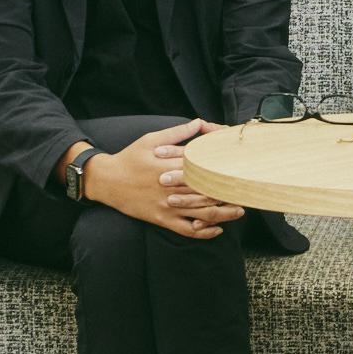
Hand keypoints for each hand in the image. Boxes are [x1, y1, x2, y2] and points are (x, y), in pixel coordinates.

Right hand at [85, 120, 246, 238]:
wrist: (106, 180)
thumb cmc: (129, 157)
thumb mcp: (149, 139)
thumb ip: (176, 133)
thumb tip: (198, 121)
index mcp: (169, 166)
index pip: (202, 169)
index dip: (222, 171)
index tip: (238, 170)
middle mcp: (170, 188)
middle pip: (206, 192)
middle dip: (228, 194)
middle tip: (246, 192)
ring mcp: (166, 206)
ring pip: (200, 213)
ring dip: (222, 214)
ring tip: (239, 211)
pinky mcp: (161, 219)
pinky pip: (185, 230)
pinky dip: (203, 232)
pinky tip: (217, 230)